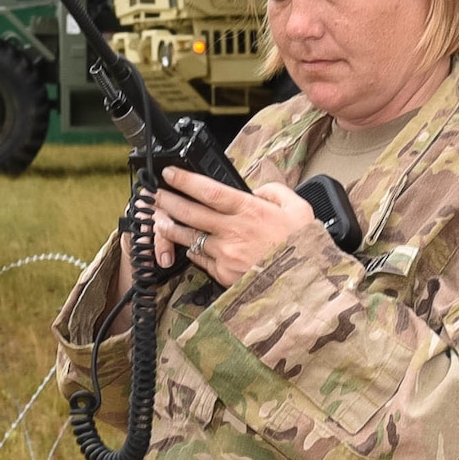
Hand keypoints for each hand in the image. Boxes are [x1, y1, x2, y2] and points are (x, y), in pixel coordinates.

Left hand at [153, 167, 317, 286]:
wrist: (305, 286)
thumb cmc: (303, 248)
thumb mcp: (299, 209)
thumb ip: (275, 192)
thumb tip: (258, 190)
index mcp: (250, 211)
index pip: (208, 191)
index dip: (184, 180)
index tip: (169, 173)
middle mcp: (233, 232)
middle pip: (189, 212)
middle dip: (167, 200)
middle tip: (153, 194)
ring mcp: (225, 254)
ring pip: (188, 237)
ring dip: (170, 226)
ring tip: (158, 218)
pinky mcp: (223, 274)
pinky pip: (200, 258)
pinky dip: (191, 249)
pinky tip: (184, 244)